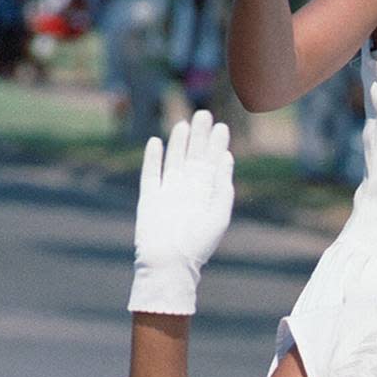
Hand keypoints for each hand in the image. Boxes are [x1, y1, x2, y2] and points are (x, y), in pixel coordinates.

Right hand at [129, 111, 233, 314]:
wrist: (170, 263)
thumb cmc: (198, 244)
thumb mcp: (219, 215)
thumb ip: (223, 186)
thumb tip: (227, 158)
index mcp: (206, 196)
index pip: (213, 165)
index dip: (217, 146)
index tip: (222, 127)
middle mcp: (188, 191)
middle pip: (194, 157)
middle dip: (200, 137)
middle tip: (205, 114)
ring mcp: (168, 193)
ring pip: (174, 161)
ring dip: (178, 142)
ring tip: (185, 124)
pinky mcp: (150, 199)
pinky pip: (150, 174)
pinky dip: (153, 158)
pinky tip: (156, 142)